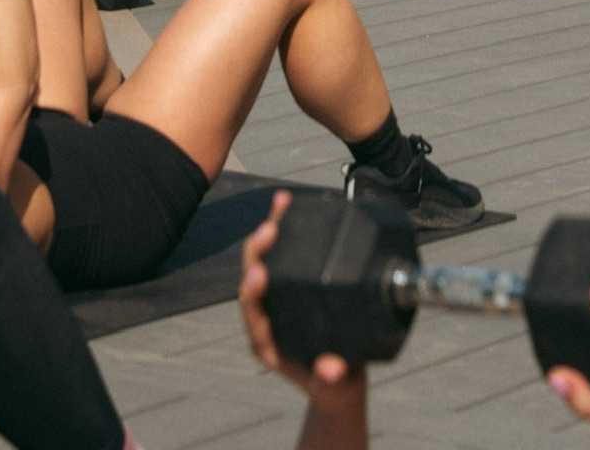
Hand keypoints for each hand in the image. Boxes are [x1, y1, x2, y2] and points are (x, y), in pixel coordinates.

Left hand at [239, 194, 368, 420]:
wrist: (338, 384)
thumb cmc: (335, 385)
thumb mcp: (337, 386)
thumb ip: (332, 378)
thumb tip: (332, 370)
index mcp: (268, 342)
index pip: (251, 311)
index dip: (252, 292)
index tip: (258, 274)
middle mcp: (266, 318)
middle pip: (252, 279)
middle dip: (258, 252)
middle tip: (270, 228)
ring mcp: (275, 301)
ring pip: (264, 260)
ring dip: (269, 231)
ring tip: (280, 204)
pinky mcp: (288, 288)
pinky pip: (281, 255)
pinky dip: (284, 229)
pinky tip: (290, 205)